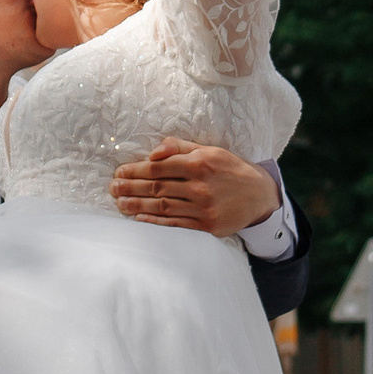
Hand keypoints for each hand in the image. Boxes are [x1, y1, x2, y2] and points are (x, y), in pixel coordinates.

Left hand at [110, 140, 281, 239]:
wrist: (259, 195)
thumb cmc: (230, 169)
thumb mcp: (209, 150)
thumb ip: (180, 147)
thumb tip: (153, 152)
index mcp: (199, 163)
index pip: (159, 167)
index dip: (136, 170)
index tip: (119, 172)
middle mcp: (200, 186)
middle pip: (157, 187)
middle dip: (131, 188)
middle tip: (113, 189)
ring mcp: (203, 208)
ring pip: (163, 207)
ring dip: (138, 206)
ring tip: (120, 204)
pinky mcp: (207, 226)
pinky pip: (175, 224)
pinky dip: (155, 222)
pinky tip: (139, 219)